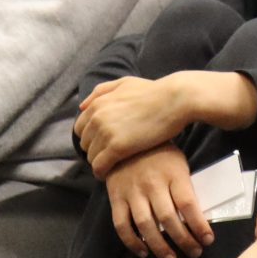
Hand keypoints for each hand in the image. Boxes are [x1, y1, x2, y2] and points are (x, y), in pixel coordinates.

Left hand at [76, 76, 192, 175]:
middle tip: (111, 155)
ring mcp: (106, 133)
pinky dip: (102, 173)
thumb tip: (83, 106)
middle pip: (85, 144)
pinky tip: (111, 174)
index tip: (104, 143)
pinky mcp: (118, 148)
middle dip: (96, 150)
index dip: (92, 137)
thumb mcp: (125, 83)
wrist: (175, 100)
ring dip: (100, 162)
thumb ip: (102, 91)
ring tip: (114, 165)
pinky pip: (100, 166)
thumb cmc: (154, 92)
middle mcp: (97, 118)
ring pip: (91, 157)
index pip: (80, 128)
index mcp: (97, 104)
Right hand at [106, 145, 214, 257]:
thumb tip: (198, 217)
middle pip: (169, 219)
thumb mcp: (179, 163)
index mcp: (173, 174)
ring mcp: (132, 191)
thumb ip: (185, 187)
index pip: (188, 204)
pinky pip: (122, 225)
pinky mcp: (116, 197)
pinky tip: (143, 252)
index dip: (199, 225)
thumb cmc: (160, 154)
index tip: (208, 240)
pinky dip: (132, 242)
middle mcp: (152, 184)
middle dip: (184, 241)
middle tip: (194, 254)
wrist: (126, 139)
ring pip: (146, 225)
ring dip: (159, 247)